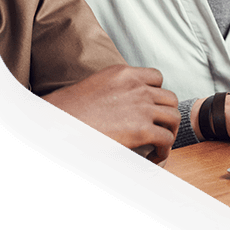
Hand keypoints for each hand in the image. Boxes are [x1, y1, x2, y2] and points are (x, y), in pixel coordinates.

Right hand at [43, 65, 179, 163]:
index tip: (151, 108)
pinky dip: (164, 149)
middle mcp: (136, 86)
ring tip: (159, 144)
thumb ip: (114, 88)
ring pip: (173, 117)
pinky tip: (154, 156)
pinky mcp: (141, 129)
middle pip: (169, 98)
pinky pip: (166, 139)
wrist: (56, 123)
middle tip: (159, 128)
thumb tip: (121, 103)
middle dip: (166, 114)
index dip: (157, 95)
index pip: (157, 78)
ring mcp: (141, 106)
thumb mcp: (95, 85)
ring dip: (169, 132)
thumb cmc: (66, 110)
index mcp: (124, 73)